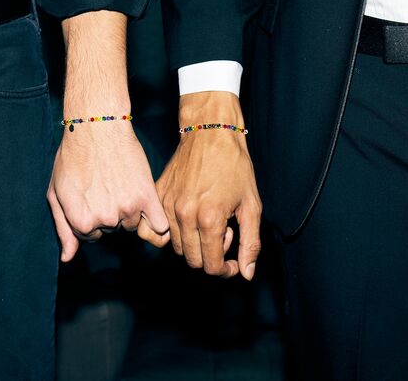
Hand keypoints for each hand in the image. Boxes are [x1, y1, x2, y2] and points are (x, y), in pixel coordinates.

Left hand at [48, 120, 168, 261]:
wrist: (97, 128)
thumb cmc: (73, 157)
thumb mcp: (56, 192)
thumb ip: (63, 228)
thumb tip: (68, 258)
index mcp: (81, 221)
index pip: (89, 236)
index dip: (89, 217)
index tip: (90, 197)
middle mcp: (105, 219)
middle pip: (111, 230)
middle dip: (107, 213)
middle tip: (104, 186)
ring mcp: (128, 209)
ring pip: (131, 224)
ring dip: (128, 211)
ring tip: (119, 185)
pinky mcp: (147, 196)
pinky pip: (159, 224)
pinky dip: (156, 221)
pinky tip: (149, 210)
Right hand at [138, 91, 261, 279]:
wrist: (210, 133)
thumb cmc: (235, 165)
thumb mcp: (251, 205)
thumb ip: (251, 242)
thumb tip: (246, 274)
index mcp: (209, 218)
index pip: (211, 265)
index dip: (226, 270)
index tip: (234, 263)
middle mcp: (184, 215)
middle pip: (192, 260)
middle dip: (212, 256)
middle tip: (223, 233)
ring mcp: (166, 206)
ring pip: (176, 248)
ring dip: (193, 244)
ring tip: (207, 222)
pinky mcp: (157, 197)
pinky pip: (155, 231)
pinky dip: (169, 234)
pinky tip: (185, 222)